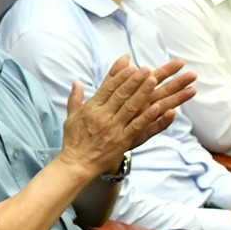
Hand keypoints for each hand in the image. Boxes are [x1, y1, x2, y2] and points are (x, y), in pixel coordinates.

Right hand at [59, 58, 195, 174]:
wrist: (76, 163)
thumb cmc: (74, 140)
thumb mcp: (71, 116)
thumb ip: (75, 98)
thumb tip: (77, 82)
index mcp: (91, 108)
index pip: (108, 88)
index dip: (120, 76)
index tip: (131, 65)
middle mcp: (102, 116)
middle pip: (121, 94)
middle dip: (134, 80)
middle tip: (146, 68)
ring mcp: (113, 128)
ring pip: (131, 107)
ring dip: (143, 92)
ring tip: (154, 80)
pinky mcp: (122, 140)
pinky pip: (137, 126)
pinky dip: (148, 116)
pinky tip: (158, 107)